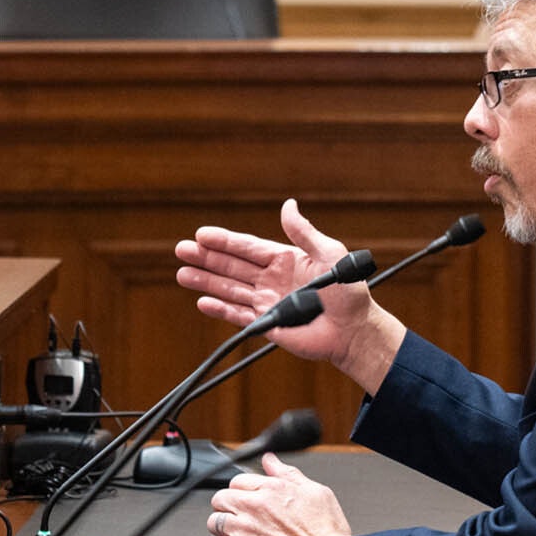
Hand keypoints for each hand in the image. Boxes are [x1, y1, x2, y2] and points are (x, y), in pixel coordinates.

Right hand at [175, 199, 404, 392]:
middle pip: (232, 266)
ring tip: (182, 274)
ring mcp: (267, 302)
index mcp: (284, 259)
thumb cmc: (349, 292)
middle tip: (181, 250)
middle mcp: (271, 279)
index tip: (201, 234)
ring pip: (230, 289)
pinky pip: (238, 316)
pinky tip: (203, 302)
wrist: (354, 330)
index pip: (247, 247)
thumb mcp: (330, 254)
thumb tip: (288, 205)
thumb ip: (305, 232)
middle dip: (206, 258)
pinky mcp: (267, 324)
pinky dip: (220, 310)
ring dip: (206, 282)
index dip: (224, 241)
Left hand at [205, 453, 350, 535]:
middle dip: (227, 507)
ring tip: (238, 535)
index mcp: (271, 488)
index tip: (246, 501)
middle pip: (220, 499)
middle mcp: (254, 505)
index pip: (237, 481)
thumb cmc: (326, 532)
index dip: (241, 492)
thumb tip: (270, 460)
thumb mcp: (314, 491)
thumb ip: (287, 473)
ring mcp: (245, 529)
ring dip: (223, 529)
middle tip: (240, 518)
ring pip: (214, 522)